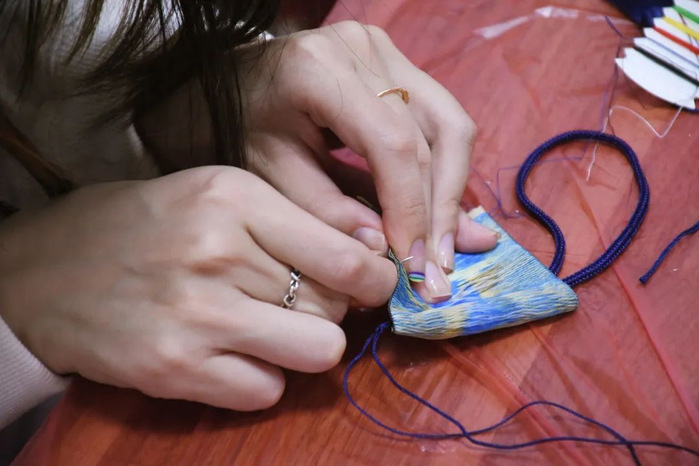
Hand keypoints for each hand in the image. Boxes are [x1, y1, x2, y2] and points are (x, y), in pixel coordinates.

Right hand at [0, 167, 396, 409]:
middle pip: (333, 305)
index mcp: (234, 198)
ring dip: (306, 346)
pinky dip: (262, 377)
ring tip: (276, 330)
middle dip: (333, 308)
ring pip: (317, 351)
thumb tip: (371, 257)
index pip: (345, 254)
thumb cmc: (148, 225)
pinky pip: (267, 390)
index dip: (374, 276)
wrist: (49, 269)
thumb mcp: (218, 195)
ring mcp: (196, 316)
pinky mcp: (175, 369)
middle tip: (305, 302)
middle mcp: (217, 253)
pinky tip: (235, 355)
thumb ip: (294, 222)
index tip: (373, 283)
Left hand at [237, 21, 497, 301]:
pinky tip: (444, 213)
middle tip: (440, 267)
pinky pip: (442, 121)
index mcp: (321, 71)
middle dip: (441, 208)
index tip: (414, 262)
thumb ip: (325, 210)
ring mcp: (388, 51)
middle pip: (436, 133)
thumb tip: (383, 249)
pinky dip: (445, 172)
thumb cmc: (244, 125)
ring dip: (453, 191)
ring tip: (447, 246)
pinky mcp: (400, 63)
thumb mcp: (270, 174)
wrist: (237, 79)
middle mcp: (365, 49)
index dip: (411, 208)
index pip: (393, 144)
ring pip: (453, 125)